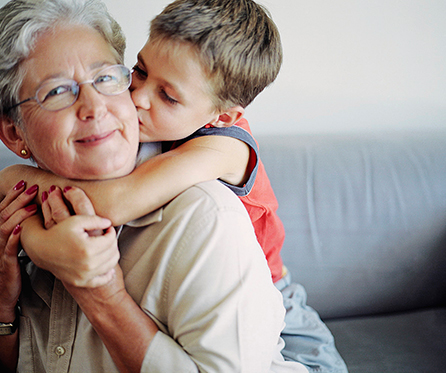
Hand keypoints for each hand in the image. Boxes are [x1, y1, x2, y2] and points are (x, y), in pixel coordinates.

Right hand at [0, 181, 37, 315]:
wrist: (4, 290)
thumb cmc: (15, 265)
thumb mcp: (20, 243)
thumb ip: (26, 227)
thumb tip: (40, 210)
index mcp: (3, 232)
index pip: (6, 208)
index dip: (14, 195)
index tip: (24, 183)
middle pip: (5, 214)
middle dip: (18, 200)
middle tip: (31, 188)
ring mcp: (1, 250)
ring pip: (5, 228)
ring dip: (18, 215)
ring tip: (31, 206)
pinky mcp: (6, 263)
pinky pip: (8, 249)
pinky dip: (14, 238)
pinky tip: (21, 230)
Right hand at [30, 186, 119, 286]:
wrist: (41, 250)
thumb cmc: (58, 232)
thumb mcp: (76, 221)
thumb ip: (96, 220)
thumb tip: (109, 223)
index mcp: (88, 249)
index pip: (111, 239)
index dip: (111, 231)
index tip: (107, 229)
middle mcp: (88, 264)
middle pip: (113, 252)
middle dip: (112, 242)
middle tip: (106, 237)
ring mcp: (85, 276)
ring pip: (111, 264)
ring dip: (112, 254)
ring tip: (104, 247)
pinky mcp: (81, 282)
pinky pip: (103, 279)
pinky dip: (108, 272)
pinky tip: (105, 263)